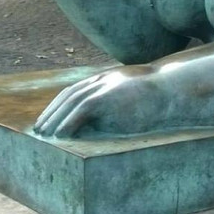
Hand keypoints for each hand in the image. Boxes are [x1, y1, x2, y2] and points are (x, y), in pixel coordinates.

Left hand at [33, 65, 163, 137]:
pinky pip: (82, 109)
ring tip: (44, 134)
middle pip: (69, 94)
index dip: (60, 104)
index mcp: (108, 79)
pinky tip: (59, 134)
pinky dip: (68, 121)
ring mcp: (106, 85)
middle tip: (38, 129)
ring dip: (55, 118)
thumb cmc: (159, 99)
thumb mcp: (133, 101)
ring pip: (71, 101)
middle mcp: (103, 79)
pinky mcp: (109, 95)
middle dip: (52, 111)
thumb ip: (116, 107)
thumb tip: (100, 126)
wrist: (175, 90)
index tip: (50, 118)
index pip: (76, 90)